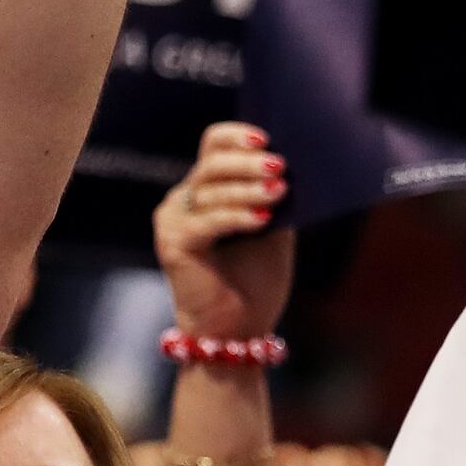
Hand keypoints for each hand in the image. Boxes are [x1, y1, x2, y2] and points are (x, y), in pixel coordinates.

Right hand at [154, 121, 291, 342]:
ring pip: (210, 189)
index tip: (267, 138)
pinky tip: (262, 219)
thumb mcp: (274, 227)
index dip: (237, 136)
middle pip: (212, 163)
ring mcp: (174, 221)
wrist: (238, 330)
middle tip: (279, 167)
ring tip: (279, 193)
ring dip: (248, 189)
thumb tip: (293, 163)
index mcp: (207, 190)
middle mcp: (185, 200)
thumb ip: (274, 195)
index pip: (213, 146)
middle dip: (248, 163)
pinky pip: (208, 221)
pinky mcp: (173, 244)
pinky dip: (237, 217)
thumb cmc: (255, 280)